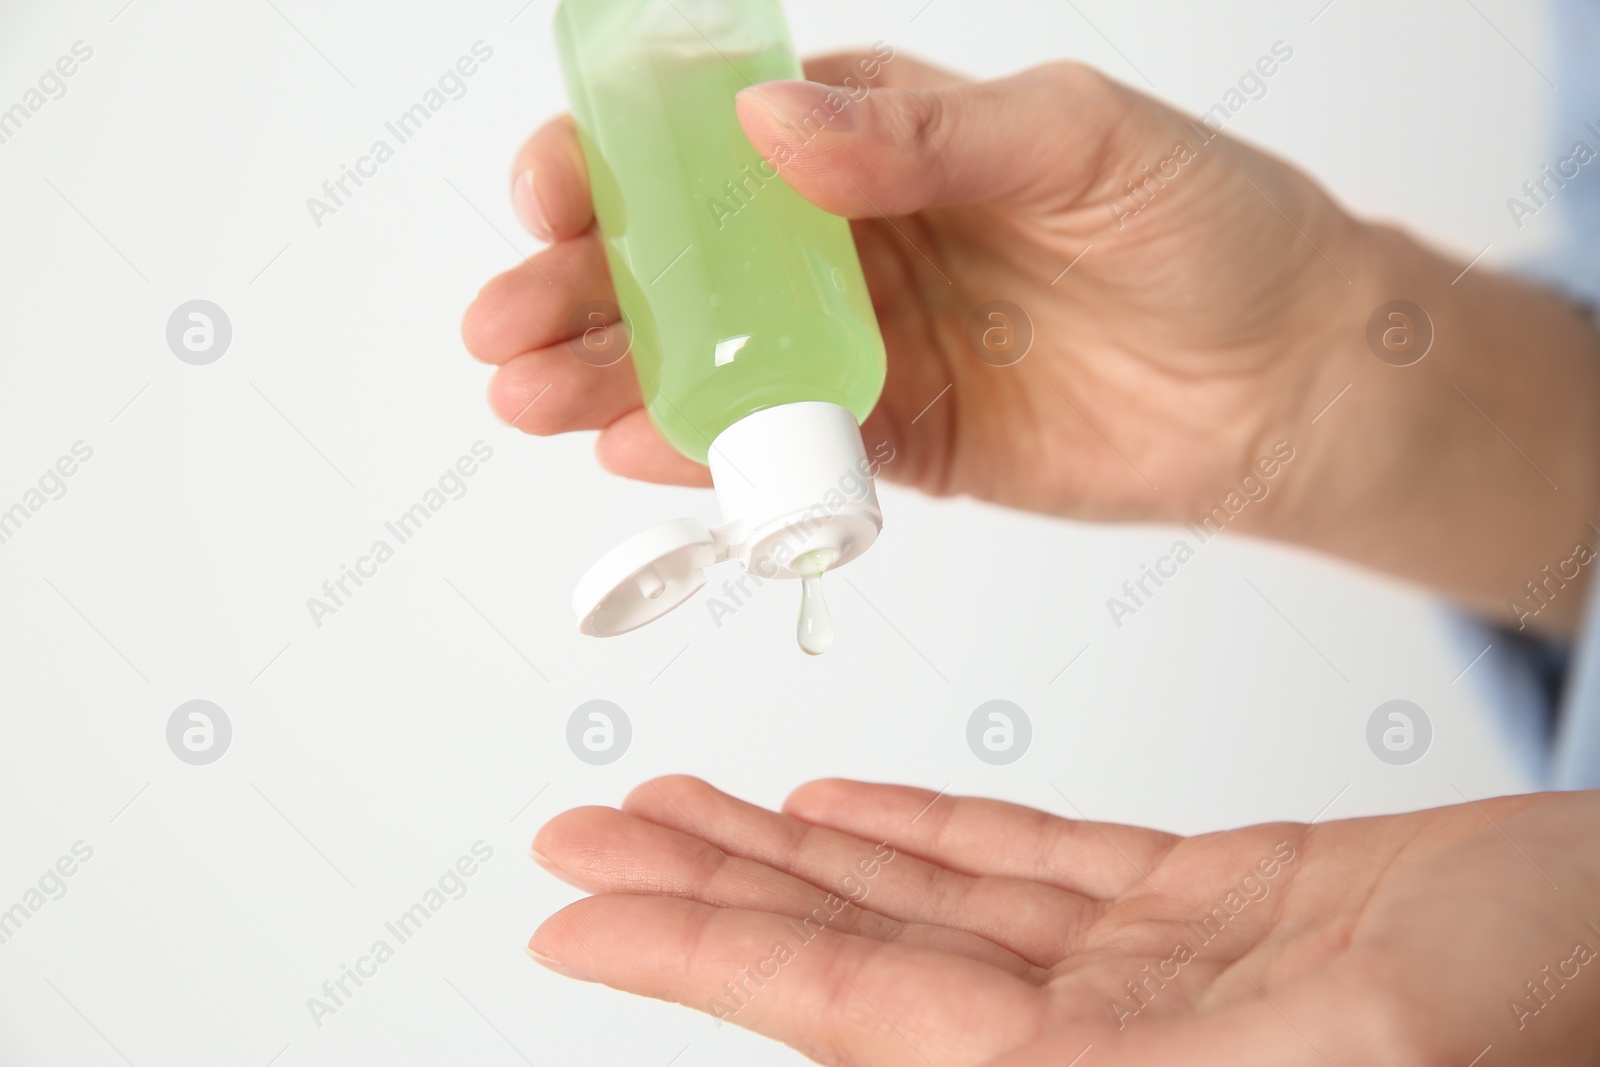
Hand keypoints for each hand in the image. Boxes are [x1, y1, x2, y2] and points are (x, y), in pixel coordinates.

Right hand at [461, 53, 1599, 630]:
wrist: (1287, 382)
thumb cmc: (1206, 229)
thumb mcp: (1075, 141)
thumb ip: (927, 135)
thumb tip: (772, 121)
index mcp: (876, 139)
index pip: (713, 138)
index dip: (617, 159)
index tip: (553, 188)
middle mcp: (849, 243)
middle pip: (683, 260)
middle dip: (579, 288)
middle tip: (505, 322)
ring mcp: (863, 348)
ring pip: (710, 360)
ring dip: (611, 377)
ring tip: (532, 395)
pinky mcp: (893, 442)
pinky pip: (781, 445)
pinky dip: (705, 454)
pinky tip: (634, 450)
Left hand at [529, 776, 1599, 1065]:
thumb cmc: (1559, 998)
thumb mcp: (1370, 1039)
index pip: (852, 1014)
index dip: (703, 959)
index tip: (583, 920)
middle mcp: (1100, 1037)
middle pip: (854, 950)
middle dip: (707, 888)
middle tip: (588, 834)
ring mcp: (1146, 970)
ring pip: (920, 897)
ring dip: (790, 850)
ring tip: (679, 802)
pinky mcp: (1207, 909)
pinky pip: (1026, 865)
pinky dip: (925, 831)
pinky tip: (843, 808)